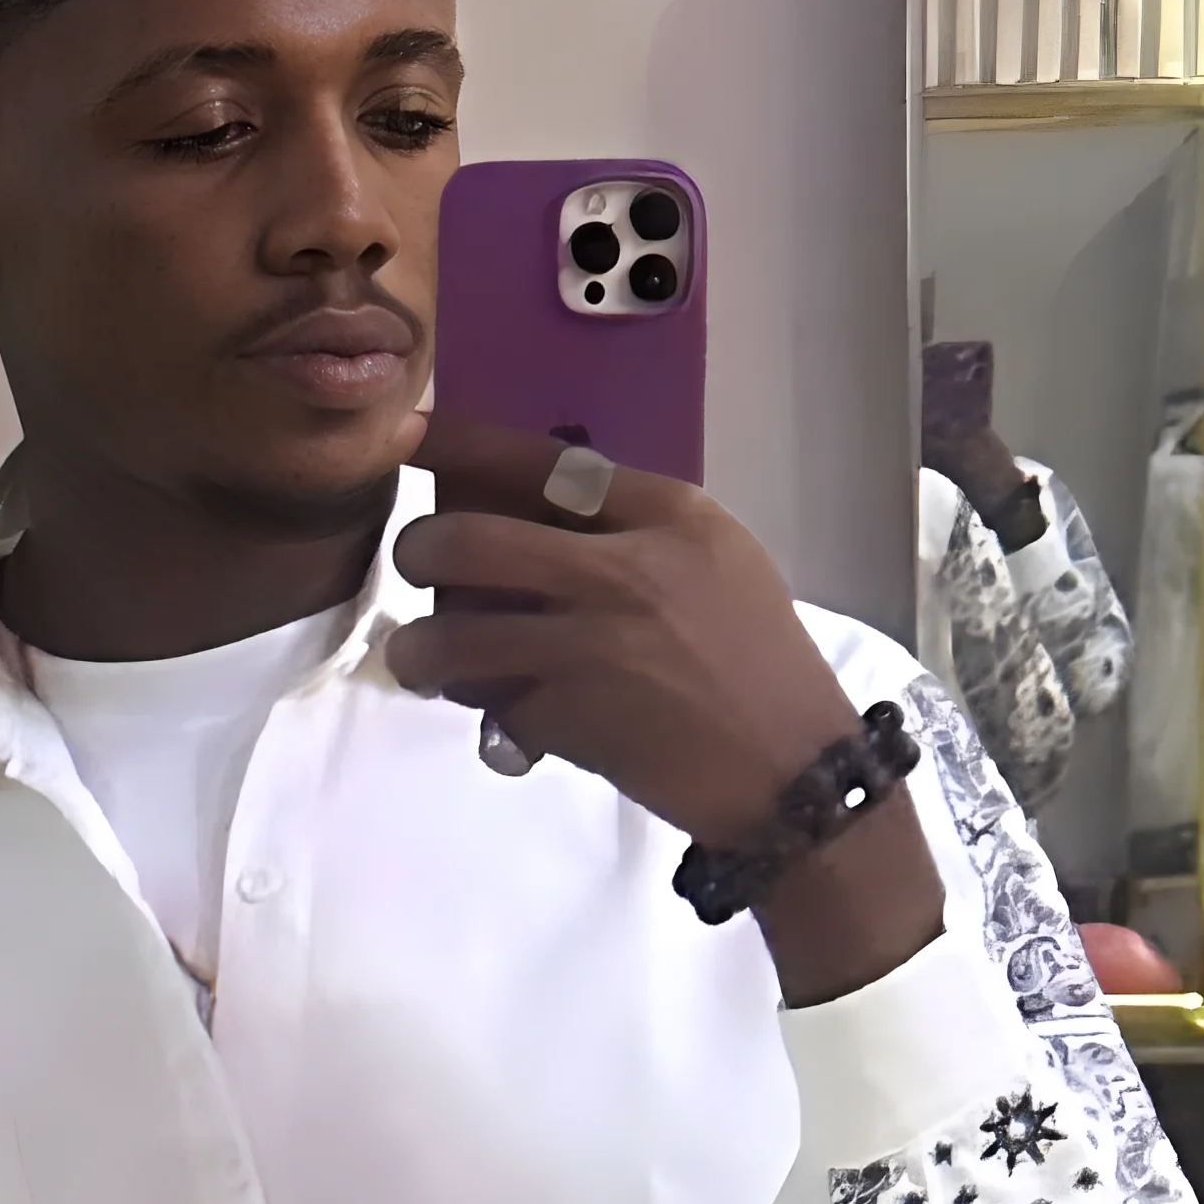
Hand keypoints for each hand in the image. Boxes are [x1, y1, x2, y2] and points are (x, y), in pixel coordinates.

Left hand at [389, 416, 944, 1006]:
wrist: (793, 771)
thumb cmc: (760, 661)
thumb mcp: (719, 562)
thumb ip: (641, 530)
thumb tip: (540, 512)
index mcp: (667, 517)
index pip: (543, 461)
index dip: (463, 443)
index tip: (411, 431)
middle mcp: (621, 571)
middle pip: (469, 540)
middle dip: (419, 551)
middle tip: (418, 566)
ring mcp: (589, 649)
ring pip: (453, 634)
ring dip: (422, 649)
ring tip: (424, 657)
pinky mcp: (570, 720)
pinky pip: (490, 703)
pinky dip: (485, 709)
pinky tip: (502, 712)